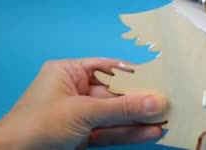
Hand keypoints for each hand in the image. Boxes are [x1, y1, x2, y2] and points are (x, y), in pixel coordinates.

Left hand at [0, 58, 167, 149]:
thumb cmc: (36, 126)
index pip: (109, 68)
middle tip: (169, 101)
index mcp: (68, 73)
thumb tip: (156, 101)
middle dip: (141, 100)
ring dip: (139, 119)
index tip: (160, 76)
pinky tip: (151, 132)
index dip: (134, 73)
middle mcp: (74, 91)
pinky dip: (129, 133)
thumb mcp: (83, 112)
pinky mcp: (82, 137)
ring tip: (167, 119)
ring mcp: (79, 116)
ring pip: (115, 115)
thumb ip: (121, 109)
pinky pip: (110, 132)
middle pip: (115, 94)